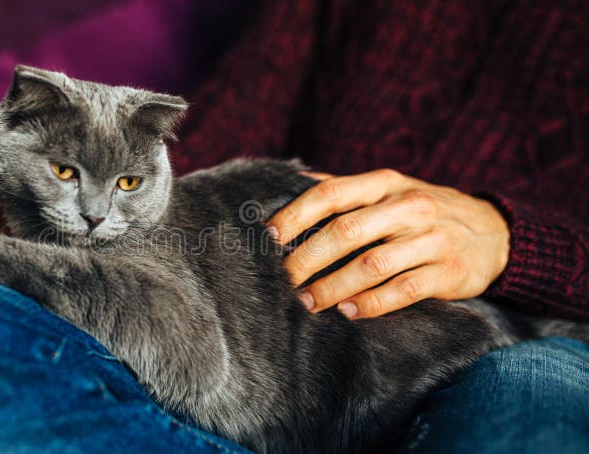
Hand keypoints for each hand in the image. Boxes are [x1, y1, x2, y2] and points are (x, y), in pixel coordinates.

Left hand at [268, 169, 509, 318]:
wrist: (496, 232)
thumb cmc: (423, 213)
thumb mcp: (390, 190)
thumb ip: (345, 190)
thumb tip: (291, 183)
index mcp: (385, 184)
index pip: (331, 194)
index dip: (295, 215)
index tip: (267, 237)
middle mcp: (408, 206)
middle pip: (346, 232)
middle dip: (307, 259)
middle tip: (280, 281)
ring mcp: (431, 239)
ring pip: (372, 265)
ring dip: (332, 287)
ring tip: (305, 304)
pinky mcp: (448, 272)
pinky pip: (403, 290)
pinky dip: (371, 304)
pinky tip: (347, 313)